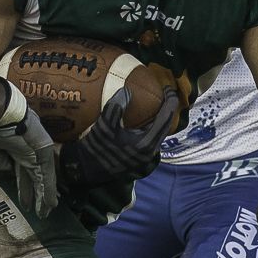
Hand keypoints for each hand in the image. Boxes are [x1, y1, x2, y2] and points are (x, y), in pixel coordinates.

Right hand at [0, 104, 58, 218]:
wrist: (1, 112)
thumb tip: (7, 171)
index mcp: (18, 153)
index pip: (23, 175)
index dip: (25, 189)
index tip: (26, 203)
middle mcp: (30, 156)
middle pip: (35, 180)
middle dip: (36, 197)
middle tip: (40, 213)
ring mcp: (38, 156)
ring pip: (43, 181)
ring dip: (44, 199)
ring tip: (45, 213)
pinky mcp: (44, 155)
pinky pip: (47, 177)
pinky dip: (47, 192)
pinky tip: (50, 204)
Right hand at [59, 86, 178, 191]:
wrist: (86, 169)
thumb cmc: (96, 149)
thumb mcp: (104, 125)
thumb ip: (116, 106)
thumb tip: (127, 90)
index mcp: (146, 143)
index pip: (166, 117)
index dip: (170, 100)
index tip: (169, 88)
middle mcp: (151, 151)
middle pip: (166, 125)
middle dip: (168, 109)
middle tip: (165, 93)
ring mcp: (147, 157)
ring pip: (160, 133)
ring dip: (160, 118)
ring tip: (157, 103)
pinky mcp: (141, 158)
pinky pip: (152, 138)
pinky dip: (152, 126)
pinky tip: (145, 119)